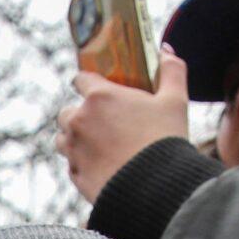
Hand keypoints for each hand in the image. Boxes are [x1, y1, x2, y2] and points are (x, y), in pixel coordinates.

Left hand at [56, 49, 191, 205]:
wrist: (155, 190)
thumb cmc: (165, 140)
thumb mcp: (175, 100)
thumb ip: (171, 69)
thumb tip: (167, 48)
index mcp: (99, 96)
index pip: (80, 79)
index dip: (88, 83)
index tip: (97, 88)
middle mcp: (78, 120)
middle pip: (67, 111)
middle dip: (80, 114)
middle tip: (103, 123)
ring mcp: (73, 149)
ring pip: (63, 139)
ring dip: (75, 139)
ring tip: (99, 146)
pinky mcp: (75, 175)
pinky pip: (71, 165)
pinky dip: (82, 164)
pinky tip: (102, 167)